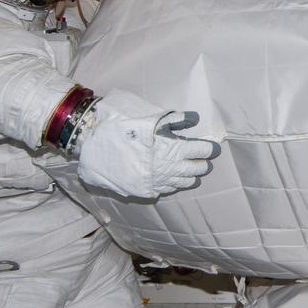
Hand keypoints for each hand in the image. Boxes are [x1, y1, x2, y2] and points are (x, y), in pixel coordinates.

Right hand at [76, 91, 220, 198]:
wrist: (94, 147)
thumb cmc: (123, 127)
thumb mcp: (151, 118)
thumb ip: (175, 120)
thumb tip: (194, 119)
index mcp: (174, 149)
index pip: (201, 151)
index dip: (209, 148)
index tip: (213, 147)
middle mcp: (170, 168)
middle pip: (196, 169)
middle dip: (202, 163)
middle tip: (204, 159)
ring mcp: (158, 181)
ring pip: (184, 182)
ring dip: (190, 175)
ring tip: (192, 171)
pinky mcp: (146, 190)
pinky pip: (168, 189)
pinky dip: (174, 183)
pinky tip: (173, 178)